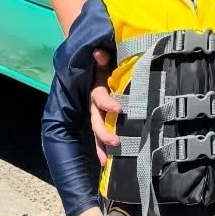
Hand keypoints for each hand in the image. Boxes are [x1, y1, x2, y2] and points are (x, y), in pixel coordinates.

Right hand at [89, 48, 121, 166]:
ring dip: (101, 145)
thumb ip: (102, 59)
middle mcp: (94, 103)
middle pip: (96, 120)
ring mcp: (97, 112)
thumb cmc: (106, 64)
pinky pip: (100, 134)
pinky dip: (102, 148)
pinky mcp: (102, 118)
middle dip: (104, 132)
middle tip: (116, 142)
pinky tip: (106, 162)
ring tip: (105, 160)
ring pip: (96, 131)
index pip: (100, 98)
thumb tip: (99, 54)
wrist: (99, 66)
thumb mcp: (104, 60)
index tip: (120, 109)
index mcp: (96, 89)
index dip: (108, 103)